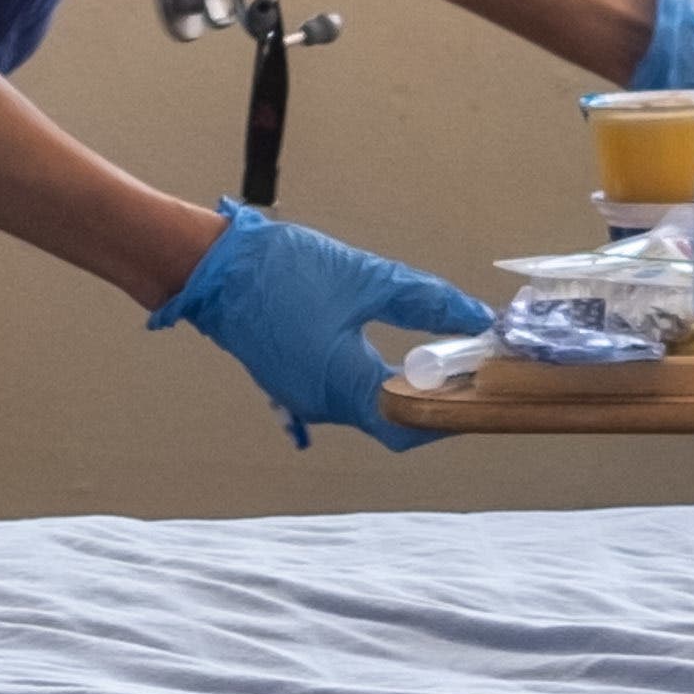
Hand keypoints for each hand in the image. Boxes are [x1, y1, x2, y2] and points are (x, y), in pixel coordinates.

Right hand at [152, 205, 503, 449]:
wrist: (210, 267)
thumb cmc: (283, 271)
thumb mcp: (367, 278)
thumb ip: (426, 302)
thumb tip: (477, 318)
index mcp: (340, 386)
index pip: (408, 426)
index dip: (449, 414)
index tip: (482, 391)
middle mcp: (321, 403)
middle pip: (391, 419)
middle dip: (434, 396)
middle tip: (470, 367)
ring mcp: (303, 395)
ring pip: (367, 405)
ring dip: (404, 386)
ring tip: (443, 357)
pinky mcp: (293, 380)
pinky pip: (344, 391)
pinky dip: (374, 379)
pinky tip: (395, 353)